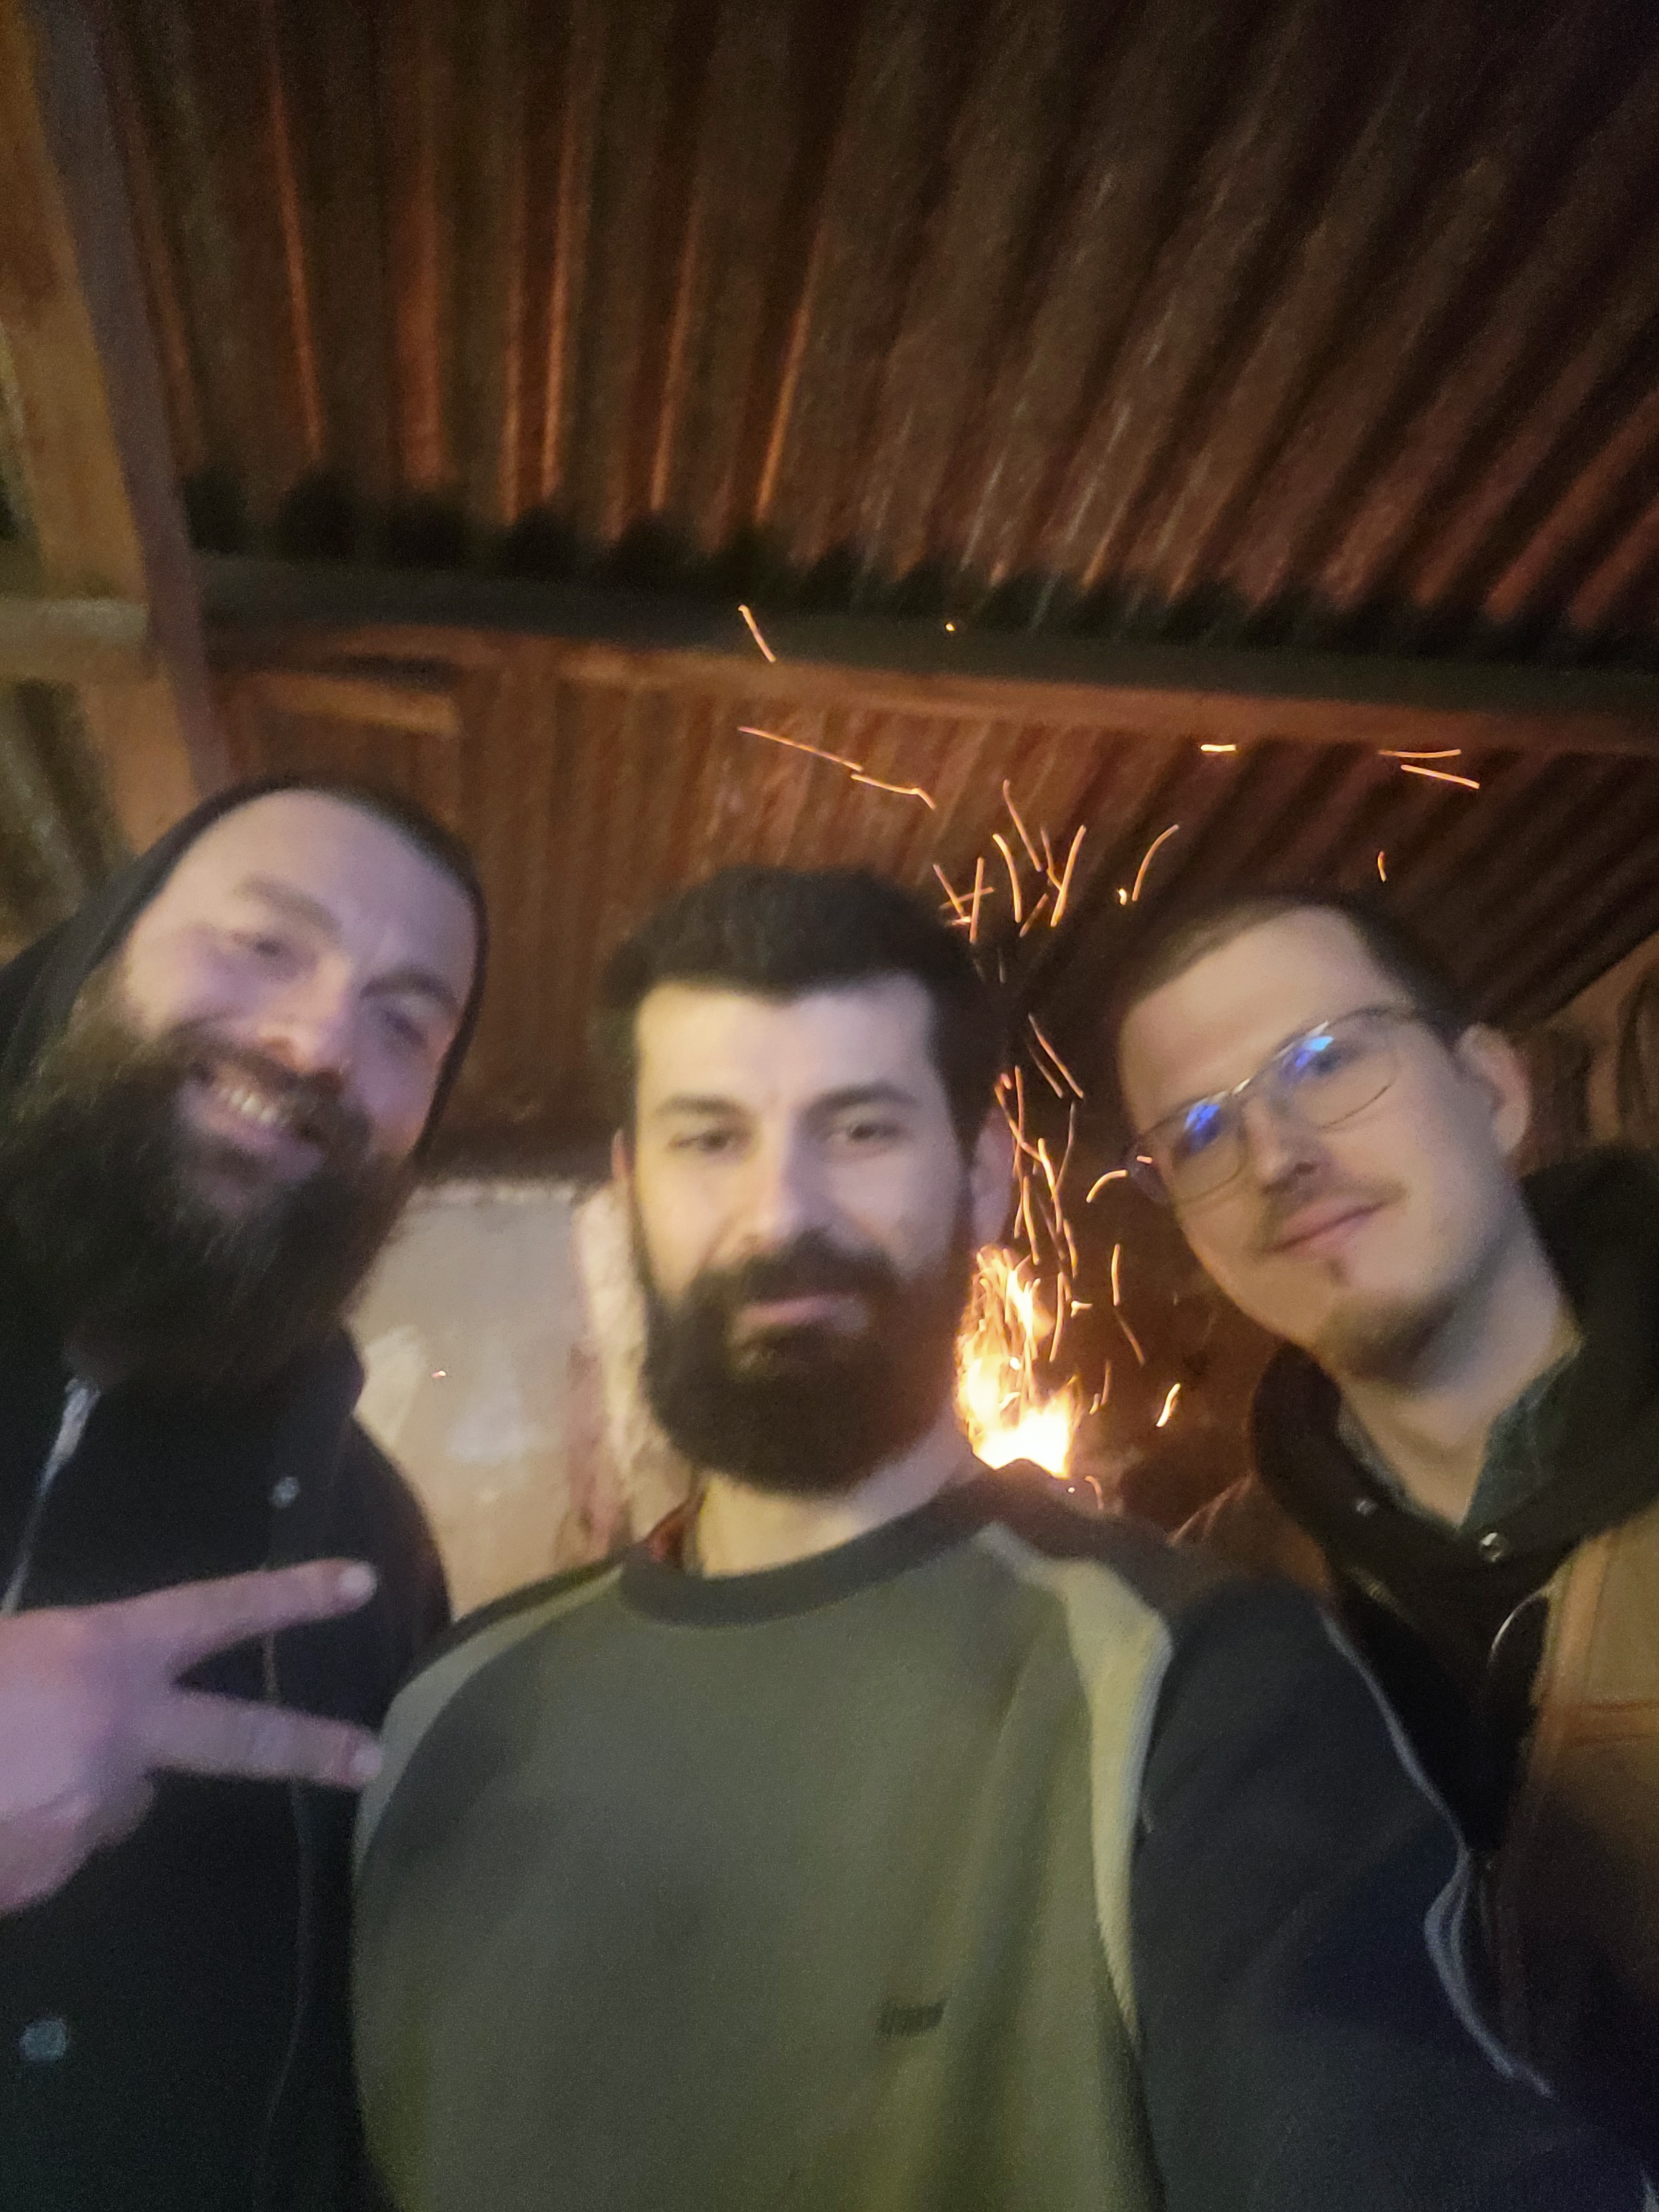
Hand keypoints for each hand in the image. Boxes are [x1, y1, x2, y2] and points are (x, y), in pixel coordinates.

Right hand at [0, 1560, 383, 1913]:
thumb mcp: (8, 1649)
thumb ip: (59, 1670)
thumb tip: (70, 1705)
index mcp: (103, 1652)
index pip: (218, 1611)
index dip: (291, 1595)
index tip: (359, 1584)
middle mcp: (121, 1731)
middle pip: (238, 1738)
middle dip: (310, 1747)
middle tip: (370, 1758)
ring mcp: (92, 1809)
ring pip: (117, 1799)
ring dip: (81, 1790)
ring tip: (6, 1773)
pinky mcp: (52, 1873)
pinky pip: (59, 1846)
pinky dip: (29, 1835)